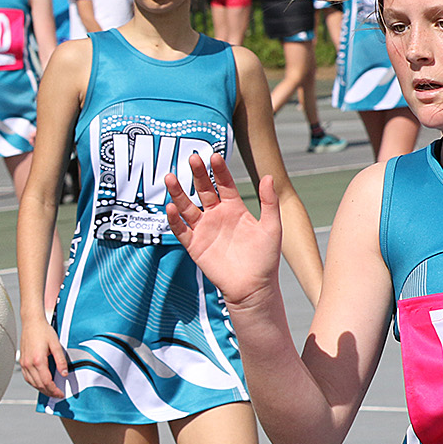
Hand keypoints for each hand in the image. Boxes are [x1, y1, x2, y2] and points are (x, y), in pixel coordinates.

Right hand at [18, 316, 69, 398]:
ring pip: (32, 383)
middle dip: (49, 392)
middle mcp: (29, 363)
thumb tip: (64, 374)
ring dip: (41, 389)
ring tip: (50, 391)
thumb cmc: (43, 331)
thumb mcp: (56, 344)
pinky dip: (34, 383)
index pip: (46, 382)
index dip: (54, 390)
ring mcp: (24, 363)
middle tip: (57, 395)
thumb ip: (61, 361)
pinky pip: (27, 377)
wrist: (31, 322)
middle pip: (39, 385)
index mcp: (38, 360)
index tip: (61, 394)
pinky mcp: (22, 361)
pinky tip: (40, 383)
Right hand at [164, 152, 281, 308]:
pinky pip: (181, 230)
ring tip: (171, 177)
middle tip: (191, 158)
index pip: (224, 184)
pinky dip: (174, 219)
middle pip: (203, 190)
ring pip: (187, 206)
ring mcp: (204, 230)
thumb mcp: (271, 226)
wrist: (253, 287)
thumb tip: (268, 176)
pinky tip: (171, 207)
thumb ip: (269, 202)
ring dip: (178, 192)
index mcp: (235, 209)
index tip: (214, 156)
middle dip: (197, 174)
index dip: (219, 170)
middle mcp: (217, 216)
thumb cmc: (265, 258)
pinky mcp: (194, 245)